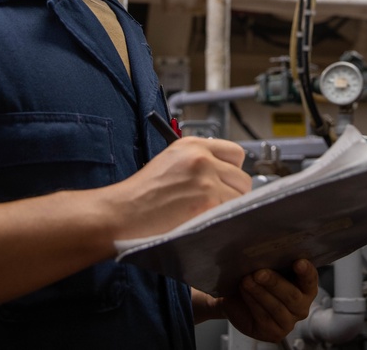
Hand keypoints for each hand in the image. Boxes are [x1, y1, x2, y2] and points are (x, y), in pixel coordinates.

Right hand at [109, 137, 251, 241]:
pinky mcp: (207, 202)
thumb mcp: (171, 162)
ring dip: (228, 208)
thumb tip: (225, 175)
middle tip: (216, 203)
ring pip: (240, 197)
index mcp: (193, 145)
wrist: (124, 211)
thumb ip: (198, 162)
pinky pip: (230, 212)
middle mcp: (202, 158)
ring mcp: (206, 180)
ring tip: (207, 214)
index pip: (235, 153)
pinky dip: (222, 220)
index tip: (225, 181)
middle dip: (233, 192)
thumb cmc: (141, 193)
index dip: (232, 170)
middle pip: (242, 177)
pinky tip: (205, 221)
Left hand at [195, 259, 318, 341]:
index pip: (310, 279)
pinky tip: (245, 292)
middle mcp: (301, 305)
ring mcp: (289, 321)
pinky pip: (264, 317)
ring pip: (277, 307)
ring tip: (246, 281)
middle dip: (275, 282)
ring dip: (260, 292)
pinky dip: (253, 302)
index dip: (306, 271)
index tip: (298, 262)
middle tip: (259, 273)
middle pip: (292, 296)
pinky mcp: (275, 332)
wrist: (236, 299)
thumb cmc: (256, 280)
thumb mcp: (265, 267)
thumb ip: (271, 260)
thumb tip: (264, 247)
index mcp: (305, 286)